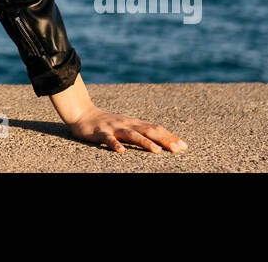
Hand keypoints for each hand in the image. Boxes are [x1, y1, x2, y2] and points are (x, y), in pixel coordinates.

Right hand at [65, 105, 187, 153]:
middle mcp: (127, 123)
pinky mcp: (101, 132)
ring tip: (156, 151)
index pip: (156, 128)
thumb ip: (142, 132)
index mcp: (134, 123)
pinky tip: (121, 152)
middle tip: (178, 149)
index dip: (170, 136)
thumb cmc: (107, 124)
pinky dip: (115, 145)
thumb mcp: (126, 126)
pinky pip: (108, 139)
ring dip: (145, 142)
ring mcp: (114, 127)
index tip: (184, 146)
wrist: (83, 114)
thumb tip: (161, 142)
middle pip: (148, 131)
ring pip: (132, 135)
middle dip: (164, 140)